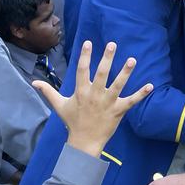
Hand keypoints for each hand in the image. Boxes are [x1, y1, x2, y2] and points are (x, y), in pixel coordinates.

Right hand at [33, 41, 153, 156]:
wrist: (84, 142)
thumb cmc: (72, 122)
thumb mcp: (59, 106)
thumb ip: (49, 92)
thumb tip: (34, 83)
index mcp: (81, 92)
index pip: (82, 70)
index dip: (85, 56)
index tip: (88, 42)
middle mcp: (94, 95)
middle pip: (101, 73)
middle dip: (106, 58)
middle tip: (112, 44)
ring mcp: (107, 103)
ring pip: (118, 85)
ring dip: (125, 73)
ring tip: (132, 60)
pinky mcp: (118, 111)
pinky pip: (131, 101)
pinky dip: (141, 94)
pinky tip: (150, 86)